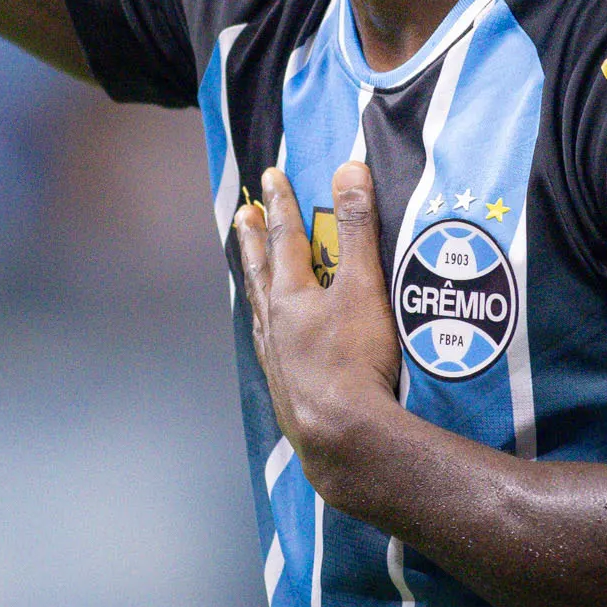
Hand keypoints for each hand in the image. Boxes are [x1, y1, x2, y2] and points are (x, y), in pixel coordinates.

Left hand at [232, 163, 405, 505]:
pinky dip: (266, 331)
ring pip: (259, 310)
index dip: (281, 203)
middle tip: (244, 215)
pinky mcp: (285, 391)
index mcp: (290, 295)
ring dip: (255, 283)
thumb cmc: (354, 361)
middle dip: (255, 239)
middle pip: (260, 271)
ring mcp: (276, 360)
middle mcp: (274, 325)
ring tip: (250, 270)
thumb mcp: (363, 286)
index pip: (285, 237)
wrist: (342, 438)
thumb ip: (357, 228)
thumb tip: (348, 168)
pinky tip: (272, 340)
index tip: (271, 177)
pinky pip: (269, 348)